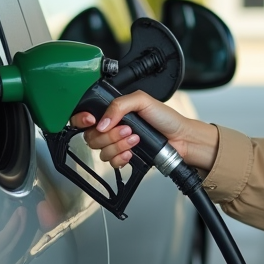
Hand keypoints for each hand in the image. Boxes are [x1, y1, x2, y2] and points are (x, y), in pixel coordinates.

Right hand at [71, 90, 219, 170]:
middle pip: (92, 136)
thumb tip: (102, 122)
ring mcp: (117, 143)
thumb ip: (119, 105)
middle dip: (110, 135)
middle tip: (128, 130)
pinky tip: (132, 152)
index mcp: (113, 111)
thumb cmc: (166, 118)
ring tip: (135, 139)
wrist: (181, 139)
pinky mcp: (124, 156)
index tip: (92, 120)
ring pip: (101, 151)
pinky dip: (121, 158)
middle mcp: (112, 126)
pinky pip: (111, 163)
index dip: (82, 120)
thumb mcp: (142, 100)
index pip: (85, 116)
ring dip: (118, 146)